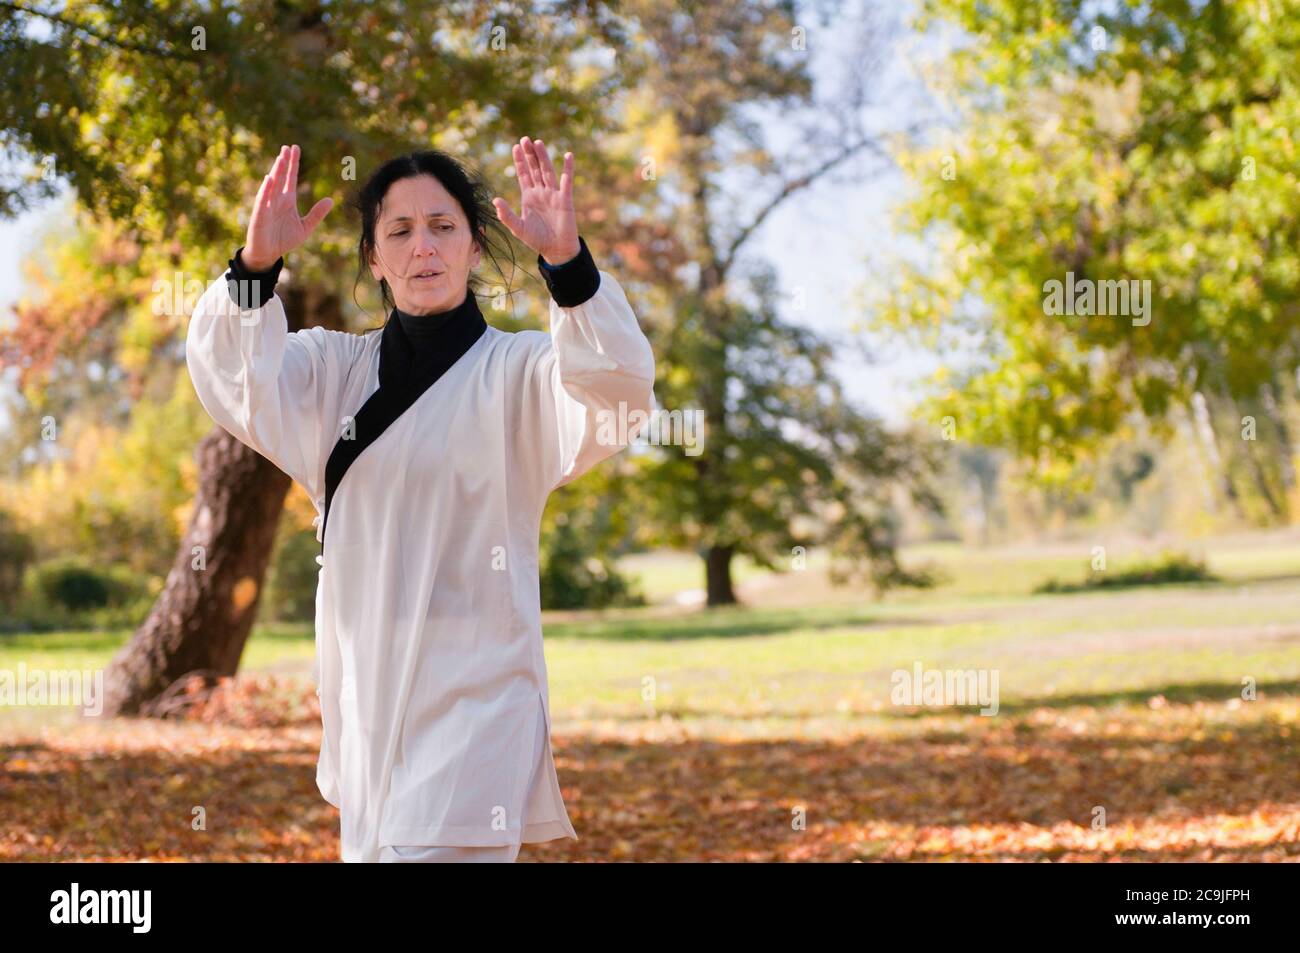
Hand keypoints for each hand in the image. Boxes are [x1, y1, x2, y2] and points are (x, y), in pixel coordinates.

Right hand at [243, 144, 332, 269]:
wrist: (269, 254)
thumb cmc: (284, 239)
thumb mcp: (305, 227)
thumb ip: (317, 214)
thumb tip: (331, 200)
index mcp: (288, 200)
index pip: (291, 178)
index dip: (293, 164)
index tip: (295, 148)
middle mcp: (277, 200)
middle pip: (281, 177)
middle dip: (284, 163)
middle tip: (288, 147)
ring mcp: (268, 206)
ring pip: (272, 186)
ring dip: (276, 172)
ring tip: (281, 158)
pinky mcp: (260, 216)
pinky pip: (263, 201)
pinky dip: (266, 190)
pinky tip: (269, 179)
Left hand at [493, 136, 579, 265]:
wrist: (556, 250)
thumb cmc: (537, 240)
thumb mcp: (518, 228)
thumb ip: (506, 215)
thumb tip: (495, 200)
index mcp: (529, 197)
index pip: (523, 174)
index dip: (519, 161)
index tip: (515, 147)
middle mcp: (541, 192)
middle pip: (534, 169)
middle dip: (529, 155)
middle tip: (525, 139)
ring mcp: (553, 194)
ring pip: (547, 171)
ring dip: (543, 157)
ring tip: (538, 142)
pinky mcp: (565, 200)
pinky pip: (566, 182)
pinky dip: (568, 169)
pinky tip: (568, 156)